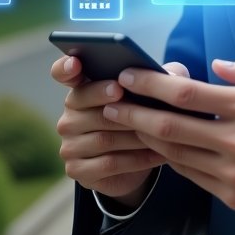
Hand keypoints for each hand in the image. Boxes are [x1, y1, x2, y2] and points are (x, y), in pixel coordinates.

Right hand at [52, 54, 183, 204]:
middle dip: (119, 105)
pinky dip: (137, 158)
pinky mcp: (77, 170)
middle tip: (139, 103)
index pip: (62, 72)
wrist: (137, 160)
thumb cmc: (144, 114)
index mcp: (82, 88)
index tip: (76, 64)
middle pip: (89, 106)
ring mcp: (70, 144)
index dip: (66, 67)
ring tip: (162, 132)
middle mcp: (69, 115)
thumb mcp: (153, 92)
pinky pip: (108, 163)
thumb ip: (159, 77)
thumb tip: (172, 75)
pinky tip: (158, 154)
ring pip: (103, 137)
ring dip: (135, 134)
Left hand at [100, 57, 234, 232]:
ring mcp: (234, 173)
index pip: (188, 94)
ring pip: (176, 154)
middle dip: (134, 113)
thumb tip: (216, 64)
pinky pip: (192, 176)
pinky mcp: (233, 196)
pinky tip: (162, 148)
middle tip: (110, 103)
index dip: (153, 84)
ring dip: (147, 138)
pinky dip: (172, 160)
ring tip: (127, 124)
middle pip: (170, 126)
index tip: (130, 75)